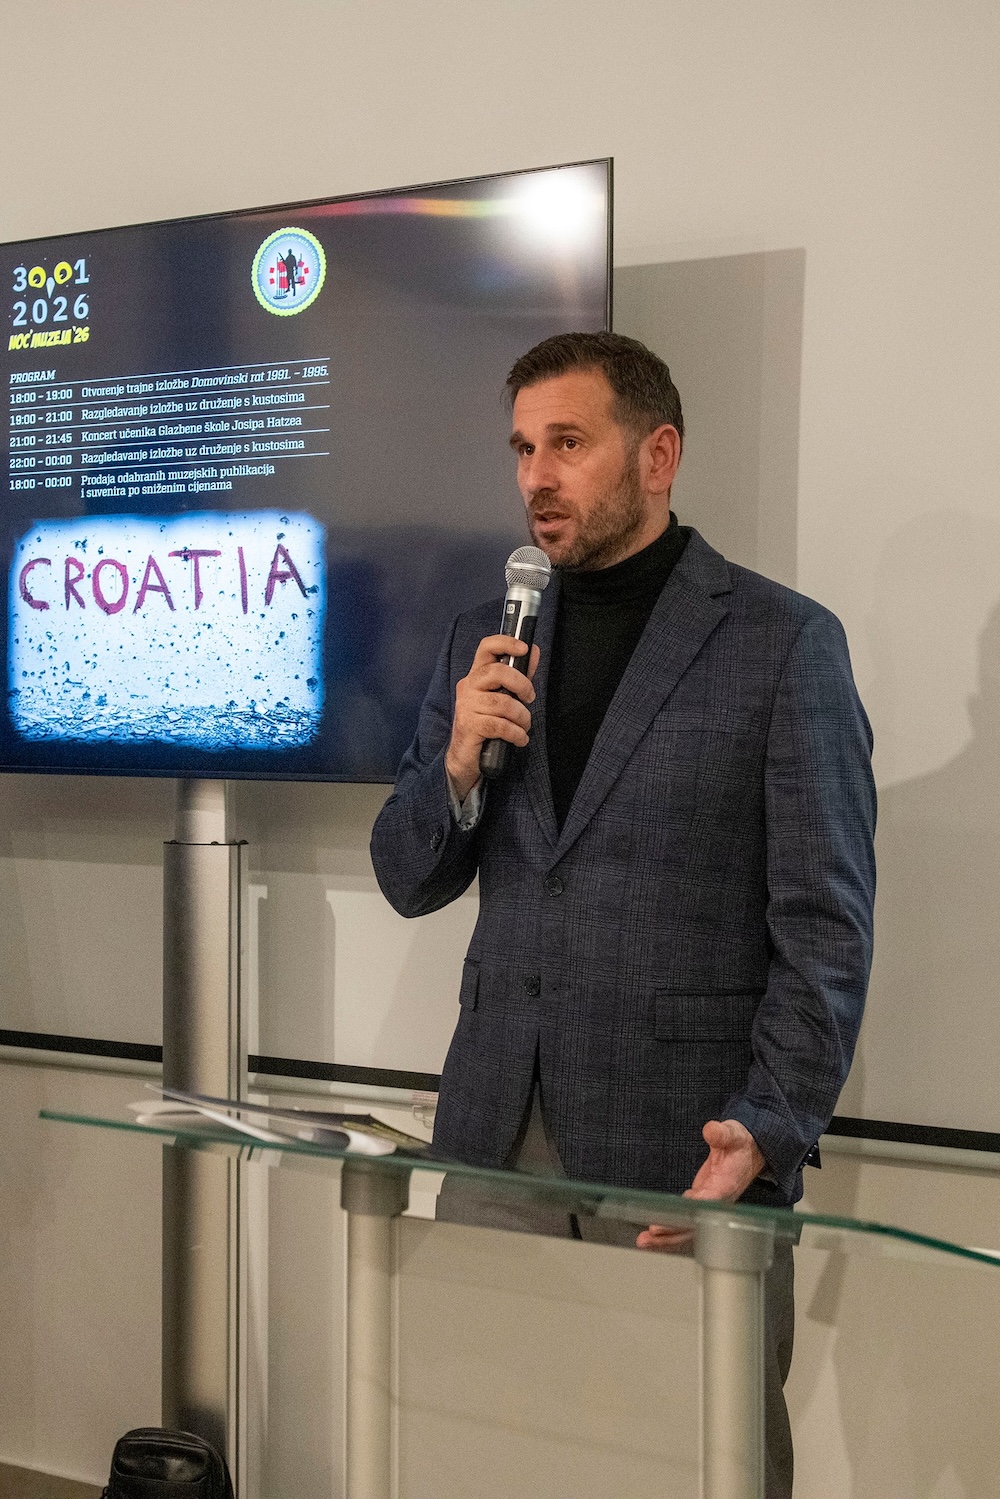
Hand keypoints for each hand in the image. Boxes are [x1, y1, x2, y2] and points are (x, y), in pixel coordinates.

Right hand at [445, 635, 540, 800]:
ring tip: (524, 726)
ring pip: (503, 703)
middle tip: (530, 698)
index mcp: (476, 676)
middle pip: (497, 672)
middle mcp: (468, 687)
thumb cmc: (486, 724)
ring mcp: (466, 706)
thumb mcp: (503, 697)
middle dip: (522, 684)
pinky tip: (519, 739)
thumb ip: (518, 675)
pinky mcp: (468, 726)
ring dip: (522, 717)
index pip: (486, 647)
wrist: (464, 758)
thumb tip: (533, 651)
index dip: (505, 643)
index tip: (524, 648)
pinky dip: (516, 734)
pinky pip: (500, 725)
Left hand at [636, 1119, 764, 1251]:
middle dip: (672, 1233)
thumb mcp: (734, 1134)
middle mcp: (718, 1201)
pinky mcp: (702, 1201)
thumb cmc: (740, 1144)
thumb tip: (711, 1130)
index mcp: (726, 1186)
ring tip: (644, 1241)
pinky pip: (686, 1218)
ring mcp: (709, 1204)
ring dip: (667, 1235)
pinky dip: (670, 1226)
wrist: (749, 1151)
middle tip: (649, 1237)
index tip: (673, 1217)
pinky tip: (654, 1233)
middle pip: (696, 1224)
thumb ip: (722, 1133)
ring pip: (689, 1226)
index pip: (706, 1203)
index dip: (688, 1212)